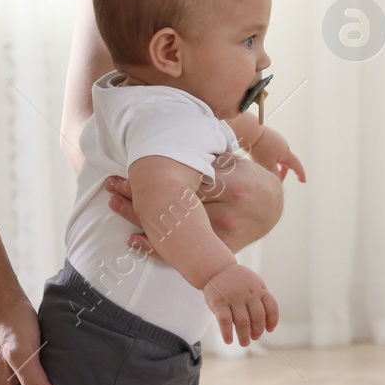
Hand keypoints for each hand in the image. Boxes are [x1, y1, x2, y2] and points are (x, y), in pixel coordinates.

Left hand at [105, 153, 282, 253]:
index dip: (154, 174)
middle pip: (175, 202)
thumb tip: (172, 132)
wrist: (273, 208)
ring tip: (113, 203)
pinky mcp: (220, 250)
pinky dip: (156, 247)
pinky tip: (133, 239)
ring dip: (139, 217)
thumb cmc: (248, 177)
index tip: (128, 166)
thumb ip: (208, 153)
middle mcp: (228, 210)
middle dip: (139, 194)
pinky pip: (185, 251)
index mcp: (233, 181)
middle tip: (111, 184)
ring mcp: (224, 234)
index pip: (186, 177)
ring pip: (175, 227)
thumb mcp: (235, 158)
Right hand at [202, 264, 278, 346]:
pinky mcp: (219, 302)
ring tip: (244, 343)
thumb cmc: (237, 280)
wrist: (216, 268)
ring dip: (244, 336)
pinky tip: (228, 340)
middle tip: (254, 338)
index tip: (269, 330)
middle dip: (257, 331)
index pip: (271, 308)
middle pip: (258, 318)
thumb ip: (260, 299)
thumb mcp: (253, 284)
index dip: (272, 321)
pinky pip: (225, 321)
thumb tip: (266, 325)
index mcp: (259, 289)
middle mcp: (248, 293)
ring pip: (242, 322)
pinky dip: (227, 333)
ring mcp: (234, 297)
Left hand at [243, 126, 305, 182]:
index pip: (295, 165)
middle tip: (279, 180)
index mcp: (286, 152)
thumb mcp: (268, 166)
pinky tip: (261, 159)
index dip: (300, 174)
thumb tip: (278, 182)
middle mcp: (283, 145)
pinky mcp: (267, 136)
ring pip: (278, 155)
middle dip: (283, 171)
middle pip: (286, 161)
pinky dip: (270, 157)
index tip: (303, 181)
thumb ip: (275, 175)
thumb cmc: (259, 150)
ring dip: (276, 164)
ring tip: (267, 170)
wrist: (250, 131)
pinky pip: (272, 149)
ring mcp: (275, 139)